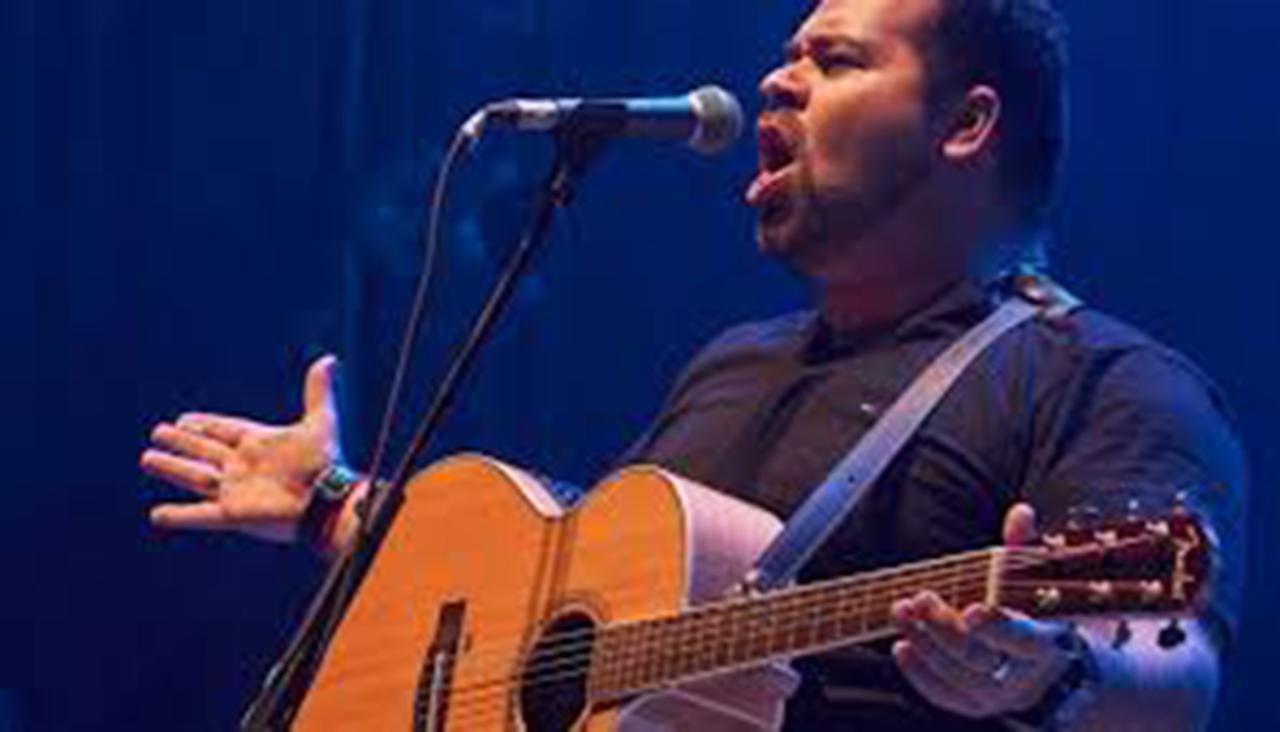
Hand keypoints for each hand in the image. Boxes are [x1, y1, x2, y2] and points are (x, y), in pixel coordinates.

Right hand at [142, 355, 345, 542]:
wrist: (327, 500)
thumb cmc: (326, 463)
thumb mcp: (320, 421)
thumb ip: (318, 391)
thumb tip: (330, 359)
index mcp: (259, 444)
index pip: (224, 430)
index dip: (204, 425)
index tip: (183, 420)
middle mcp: (242, 466)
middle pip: (204, 451)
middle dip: (182, 443)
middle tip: (158, 433)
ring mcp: (236, 491)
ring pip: (195, 478)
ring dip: (172, 469)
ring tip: (148, 459)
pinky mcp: (234, 515)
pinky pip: (199, 516)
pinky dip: (178, 516)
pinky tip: (156, 515)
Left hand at [890, 504, 1073, 718]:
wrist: (1051, 672)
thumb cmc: (1038, 616)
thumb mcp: (1038, 583)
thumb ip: (1024, 549)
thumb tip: (1020, 513)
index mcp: (1046, 645)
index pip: (1023, 642)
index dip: (997, 629)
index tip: (972, 608)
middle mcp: (1023, 677)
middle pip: (981, 660)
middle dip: (946, 629)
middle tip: (922, 598)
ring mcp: (998, 696)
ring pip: (958, 678)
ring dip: (925, 644)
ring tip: (902, 612)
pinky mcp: (975, 706)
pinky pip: (945, 696)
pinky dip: (919, 674)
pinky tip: (902, 646)